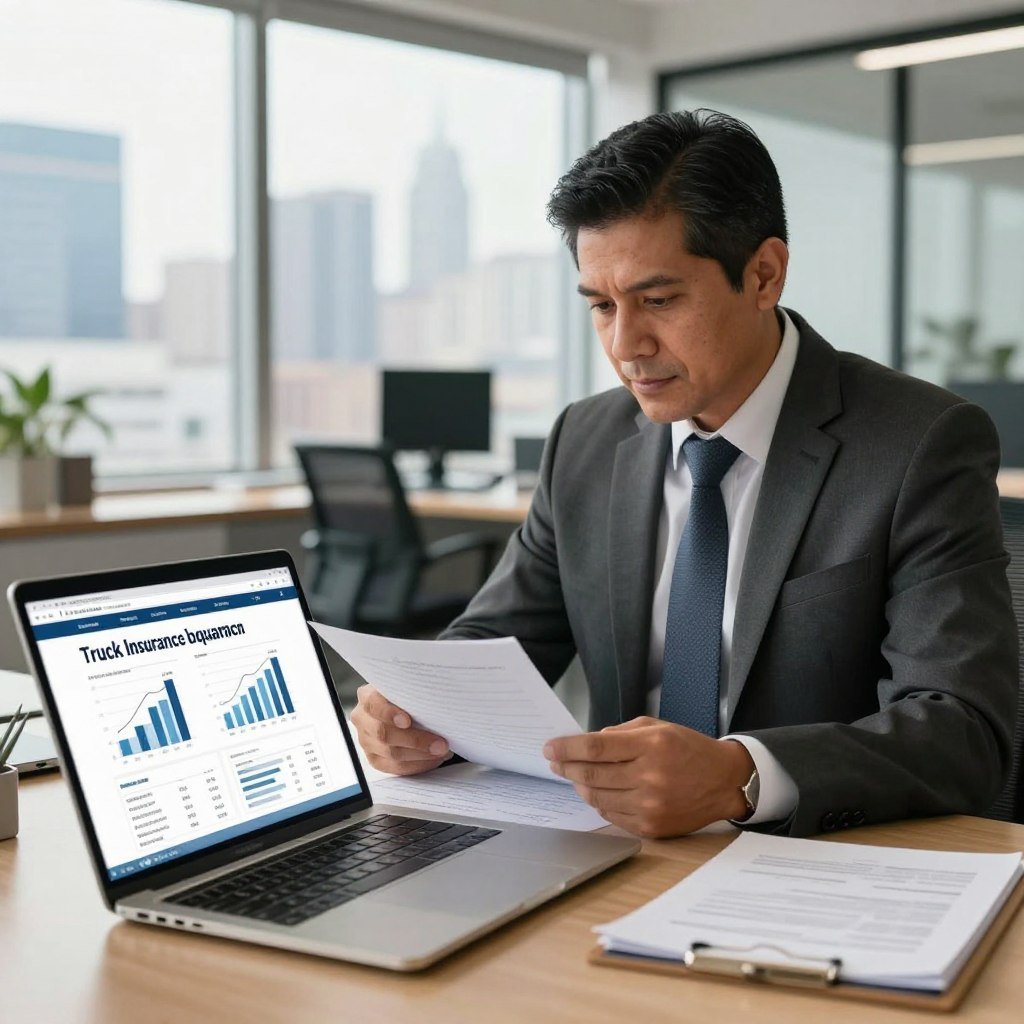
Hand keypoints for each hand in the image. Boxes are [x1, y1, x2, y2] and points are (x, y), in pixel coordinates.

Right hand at [351, 684, 451, 776]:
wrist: (404, 708)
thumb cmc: (410, 696)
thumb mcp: (409, 688)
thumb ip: (415, 692)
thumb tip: (438, 700)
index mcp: (367, 697)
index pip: (373, 704)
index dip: (389, 713)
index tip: (407, 721)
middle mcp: (362, 719)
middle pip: (384, 733)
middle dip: (416, 740)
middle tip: (441, 744)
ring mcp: (366, 740)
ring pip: (392, 753)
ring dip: (421, 755)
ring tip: (442, 751)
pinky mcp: (374, 759)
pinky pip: (395, 767)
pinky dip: (417, 765)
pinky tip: (433, 760)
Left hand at [544, 717, 753, 836]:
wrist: (724, 781)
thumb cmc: (689, 749)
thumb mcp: (658, 727)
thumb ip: (620, 733)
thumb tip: (586, 744)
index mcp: (651, 746)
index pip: (595, 748)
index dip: (567, 748)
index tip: (550, 748)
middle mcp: (650, 777)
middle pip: (591, 774)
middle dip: (566, 767)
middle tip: (555, 761)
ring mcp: (650, 805)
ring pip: (597, 797)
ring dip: (580, 785)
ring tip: (575, 776)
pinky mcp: (652, 826)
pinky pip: (611, 816)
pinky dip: (599, 803)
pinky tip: (597, 792)